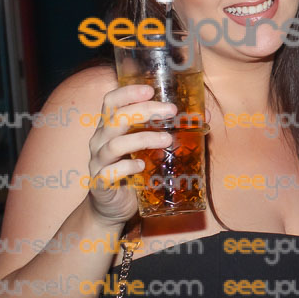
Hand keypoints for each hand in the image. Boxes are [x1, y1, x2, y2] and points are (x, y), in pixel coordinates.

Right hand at [86, 84, 178, 225]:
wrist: (111, 206)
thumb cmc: (131, 170)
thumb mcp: (143, 147)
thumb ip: (160, 131)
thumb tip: (200, 118)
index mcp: (109, 127)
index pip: (111, 101)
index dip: (128, 92)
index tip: (150, 90)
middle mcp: (99, 141)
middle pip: (116, 118)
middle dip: (144, 111)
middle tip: (171, 111)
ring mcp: (98, 162)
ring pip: (115, 145)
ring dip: (142, 139)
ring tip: (167, 139)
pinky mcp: (100, 183)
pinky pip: (110, 173)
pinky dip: (127, 168)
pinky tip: (142, 167)